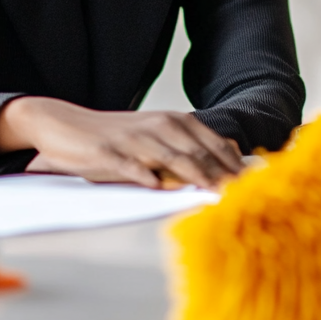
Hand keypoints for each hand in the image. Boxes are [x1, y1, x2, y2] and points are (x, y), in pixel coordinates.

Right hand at [0, 96, 243, 188]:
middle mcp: (157, 126)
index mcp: (172, 122)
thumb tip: (226, 164)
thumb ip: (184, 149)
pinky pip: (132, 166)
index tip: (256, 186)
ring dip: (196, 177)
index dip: (234, 165)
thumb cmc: (115, 137)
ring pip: (171, 158)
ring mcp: (133, 139)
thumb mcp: (153, 137)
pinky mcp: (109, 153)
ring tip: (215, 194)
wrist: (64, 123)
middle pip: (198, 153)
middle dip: (223, 175)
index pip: (212, 144)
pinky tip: (159, 188)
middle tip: (244, 197)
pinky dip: (147, 176)